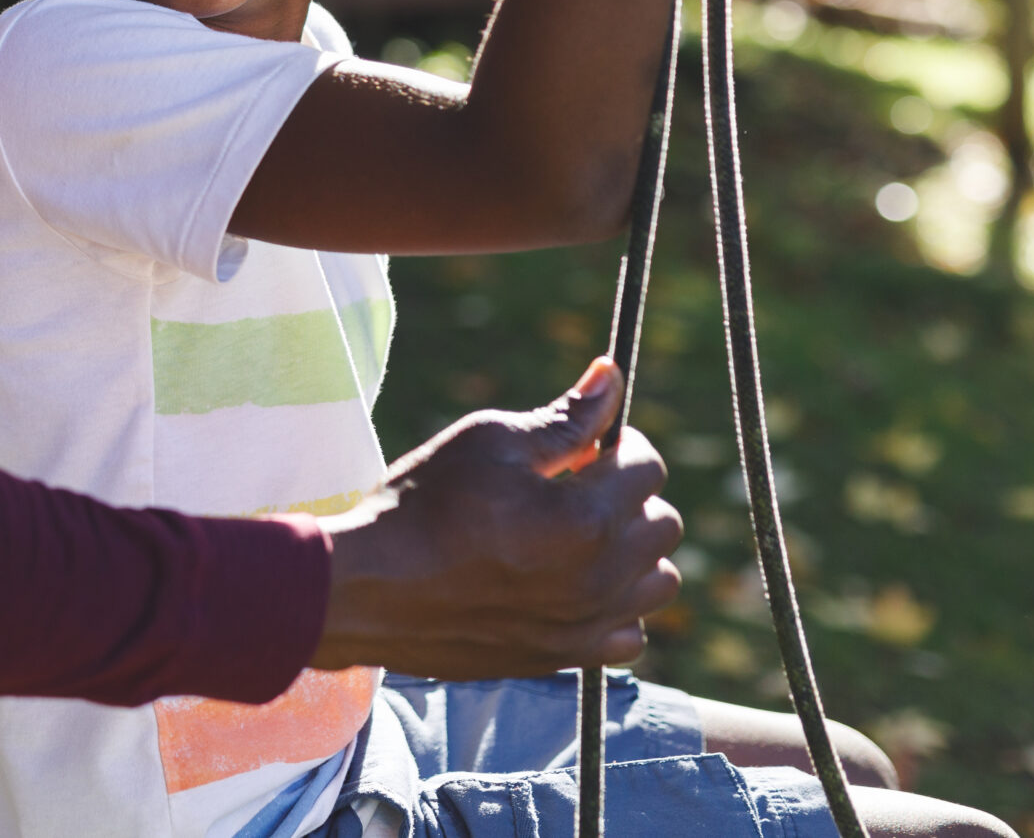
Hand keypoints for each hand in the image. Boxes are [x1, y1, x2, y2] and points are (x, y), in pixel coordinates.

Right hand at [309, 359, 682, 678]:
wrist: (370, 587)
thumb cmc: (422, 503)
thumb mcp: (488, 440)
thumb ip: (564, 417)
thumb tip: (611, 375)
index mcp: (585, 517)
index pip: (648, 467)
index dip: (617, 444)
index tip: (580, 447)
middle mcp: (600, 578)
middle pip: (663, 524)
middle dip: (628, 496)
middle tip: (573, 487)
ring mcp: (586, 625)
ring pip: (657, 582)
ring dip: (631, 552)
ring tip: (577, 536)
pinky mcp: (565, 657)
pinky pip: (629, 634)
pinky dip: (615, 606)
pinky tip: (571, 583)